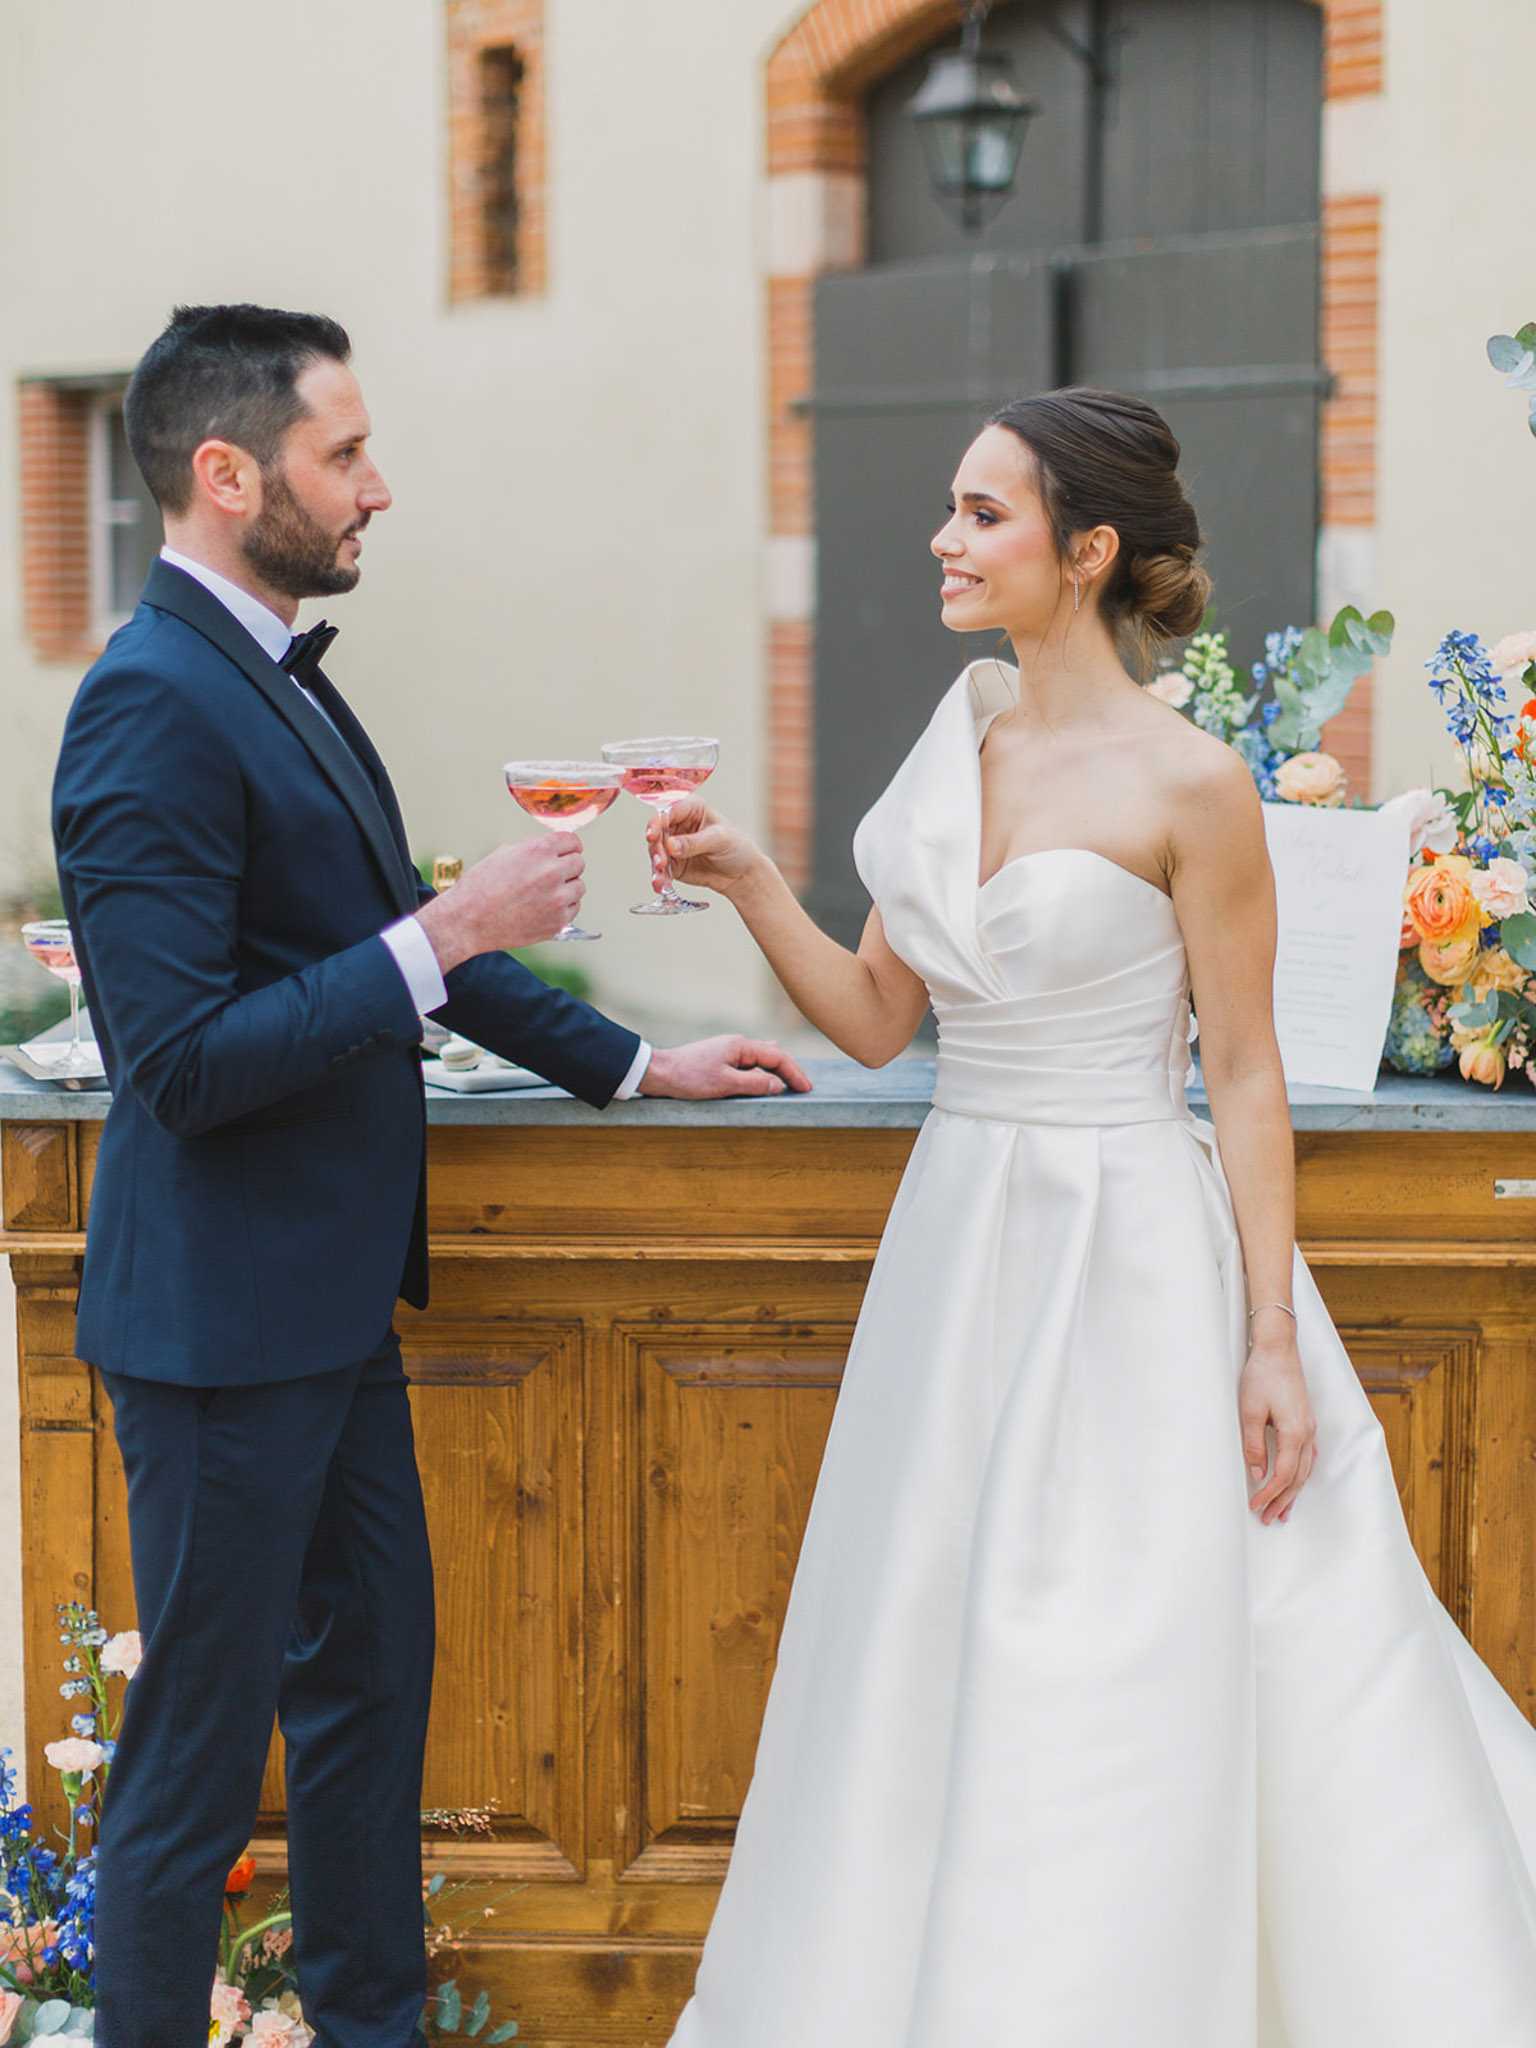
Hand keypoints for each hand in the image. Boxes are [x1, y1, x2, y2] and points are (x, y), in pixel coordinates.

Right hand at [415, 835, 583, 972]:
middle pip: (579, 863)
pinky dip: (563, 908)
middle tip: (551, 874)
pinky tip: (543, 908)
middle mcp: (551, 873)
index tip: (566, 852)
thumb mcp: (504, 854)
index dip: (568, 846)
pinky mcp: (558, 922)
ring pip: (579, 887)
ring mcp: (557, 899)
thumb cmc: (480, 887)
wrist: (467, 921)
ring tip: (544, 893)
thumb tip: (553, 849)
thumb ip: (534, 849)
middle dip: (567, 867)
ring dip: (567, 888)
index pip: (572, 841)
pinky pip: (573, 909)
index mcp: (539, 851)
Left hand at [639, 1035, 813, 1099]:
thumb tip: (778, 1085)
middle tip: (804, 1088)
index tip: (807, 1088)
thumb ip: (754, 1084)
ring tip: (790, 1085)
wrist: (659, 1073)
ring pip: (761, 1059)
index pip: (778, 1057)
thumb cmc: (689, 1078)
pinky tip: (765, 1080)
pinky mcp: (720, 1060)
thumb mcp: (724, 1084)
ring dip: (776, 1071)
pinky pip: (749, 1065)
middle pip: (773, 1055)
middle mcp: (737, 1045)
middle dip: (790, 1070)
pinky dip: (762, 1073)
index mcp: (741, 1046)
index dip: (795, 1073)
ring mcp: (728, 1051)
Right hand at [645, 803, 766, 899]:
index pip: (669, 811)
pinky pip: (661, 870)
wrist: (743, 874)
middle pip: (658, 832)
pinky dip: (659, 878)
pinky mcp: (673, 864)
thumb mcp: (719, 839)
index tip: (653, 835)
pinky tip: (661, 885)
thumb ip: (694, 842)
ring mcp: (673, 845)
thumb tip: (670, 845)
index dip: (658, 822)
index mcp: (691, 809)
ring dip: (656, 865)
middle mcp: (678, 825)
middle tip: (660, 861)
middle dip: (656, 848)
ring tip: (660, 878)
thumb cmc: (737, 847)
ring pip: (656, 852)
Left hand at [1239, 1318, 1316, 1524]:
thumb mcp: (1250, 1410)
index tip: (1255, 1507)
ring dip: (1294, 1491)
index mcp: (1294, 1433)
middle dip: (1283, 1500)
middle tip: (1268, 1519)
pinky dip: (1301, 1474)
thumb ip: (1254, 1445)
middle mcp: (1307, 1433)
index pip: (1285, 1475)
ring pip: (1306, 1469)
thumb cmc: (1262, 1375)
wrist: (1278, 1348)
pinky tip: (1297, 1481)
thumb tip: (1257, 1474)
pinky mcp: (1306, 1421)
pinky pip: (1308, 1456)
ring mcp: (1309, 1427)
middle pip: (1299, 1478)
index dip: (1270, 1494)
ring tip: (1283, 1511)